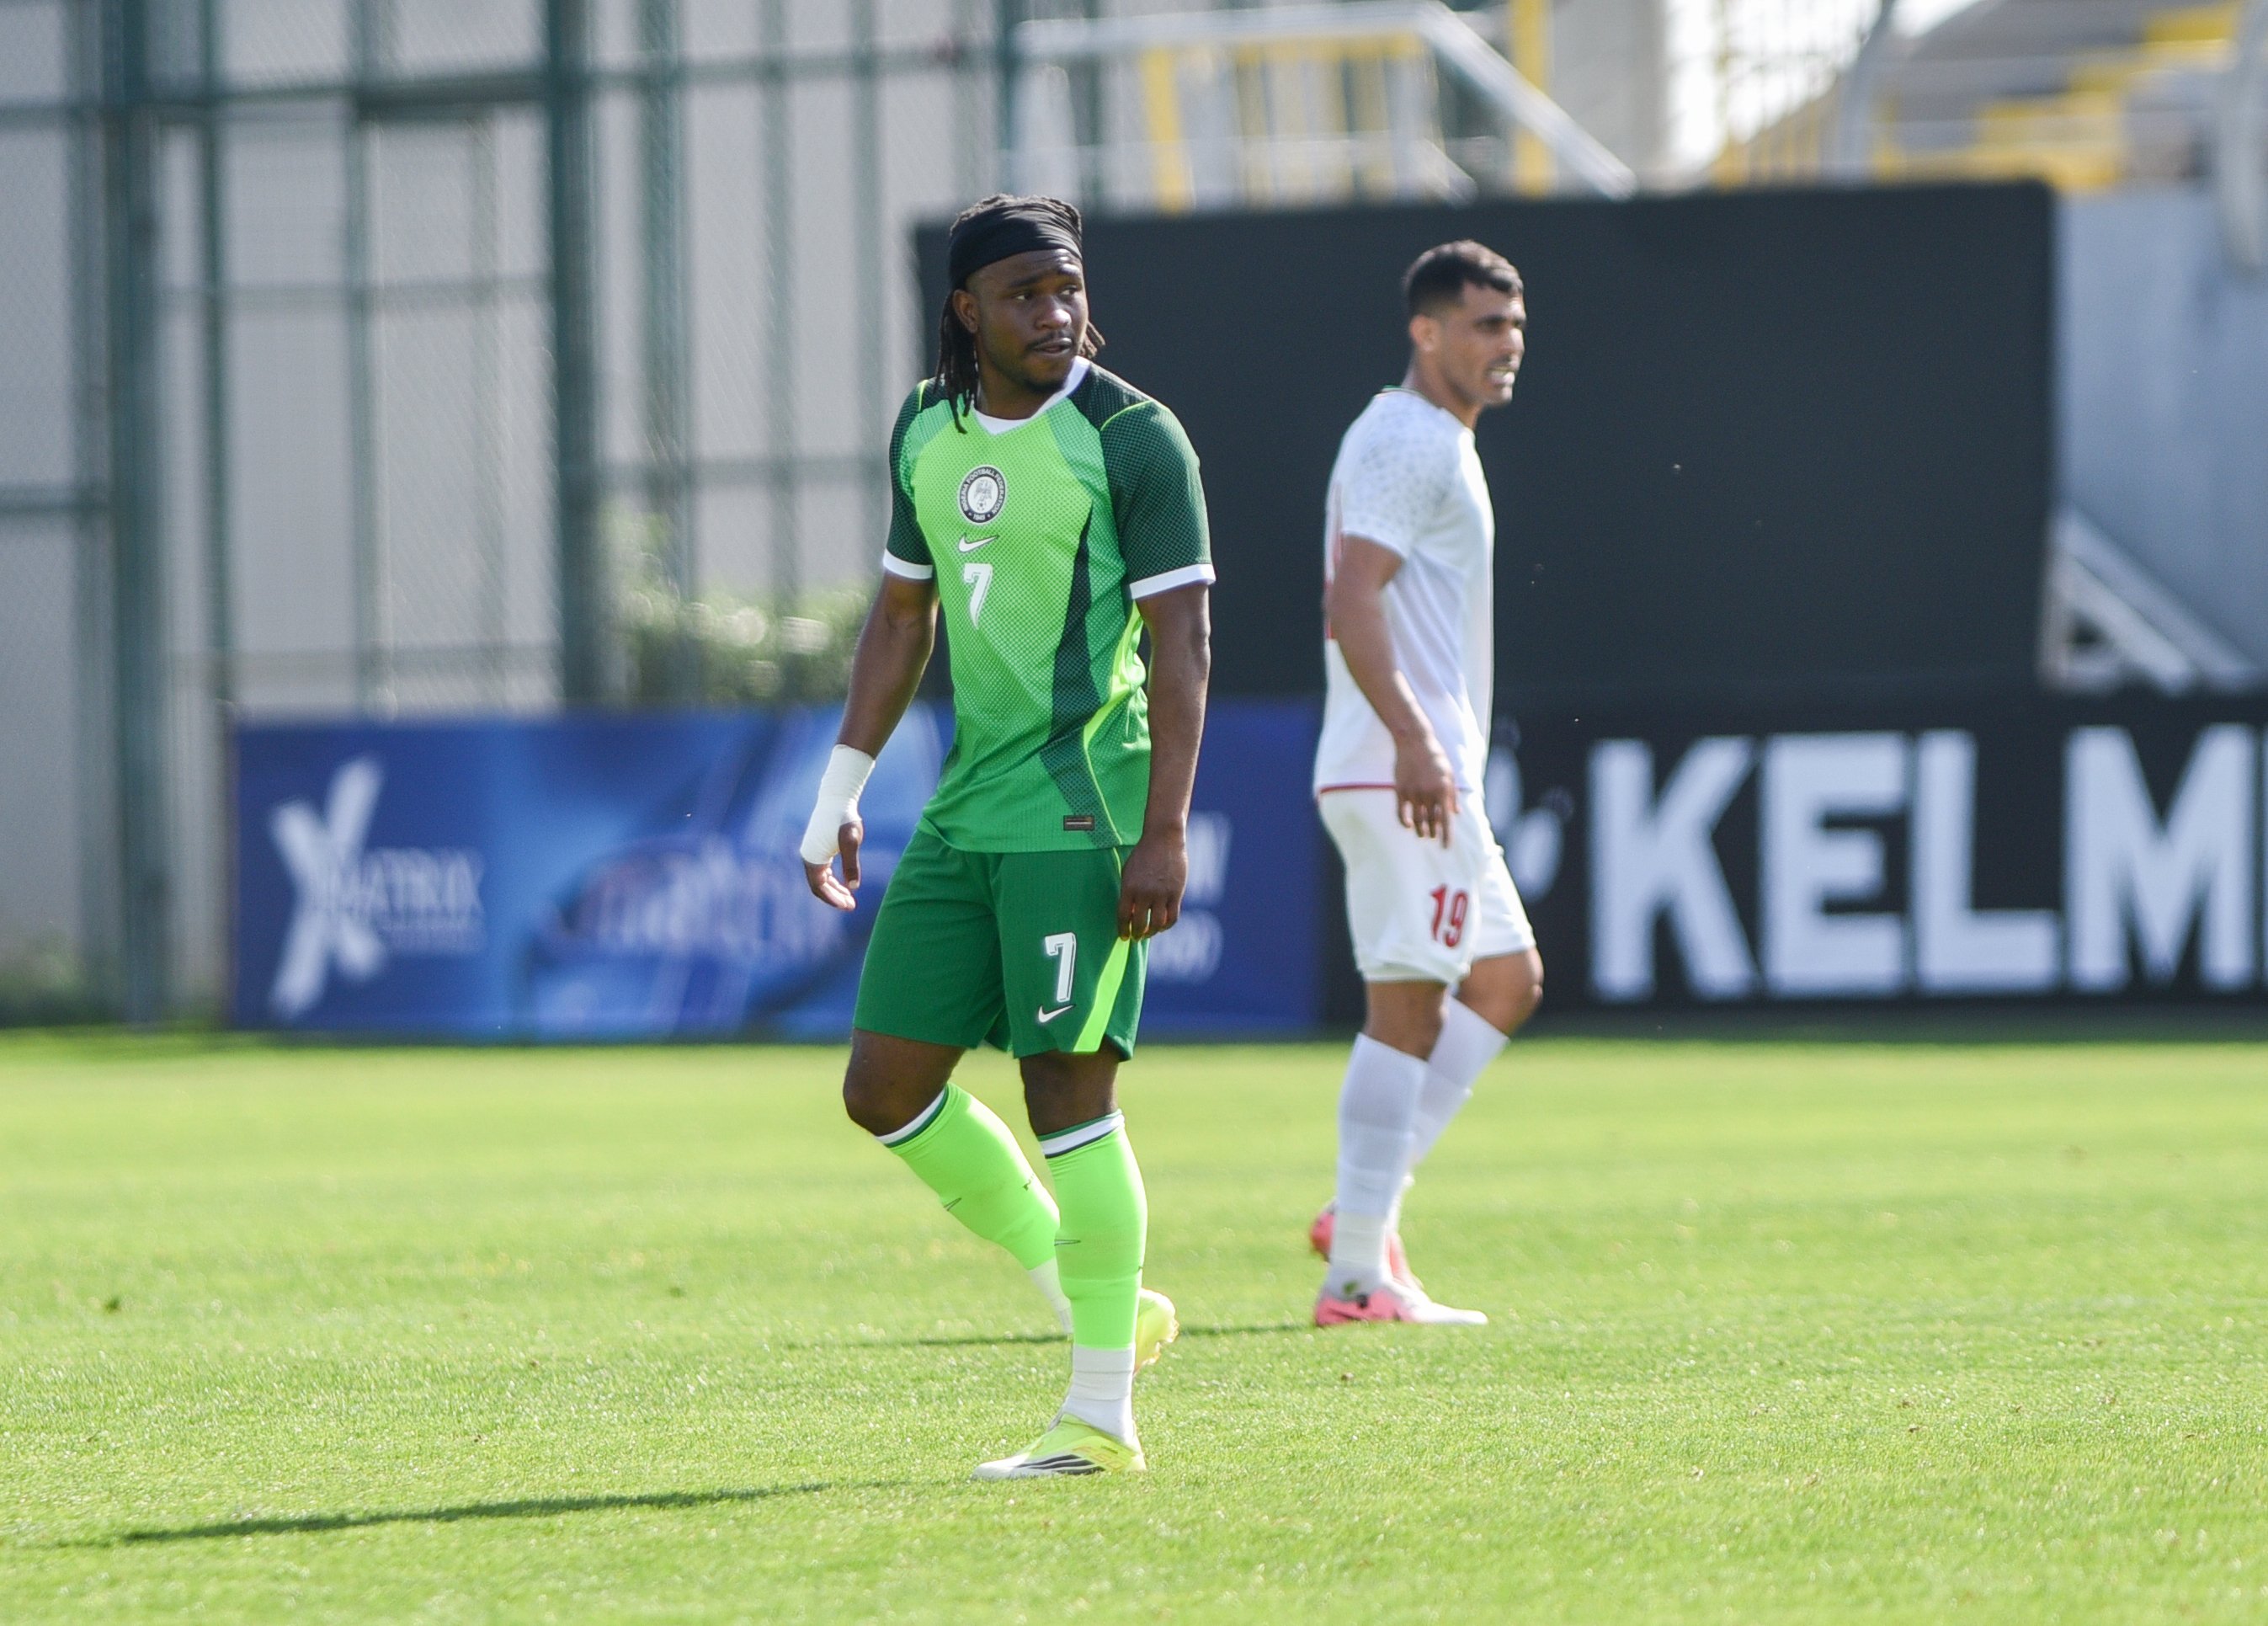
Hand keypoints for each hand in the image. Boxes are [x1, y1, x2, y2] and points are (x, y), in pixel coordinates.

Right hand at [803, 817, 863, 911]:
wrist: (837, 799)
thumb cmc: (845, 819)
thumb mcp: (851, 842)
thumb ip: (851, 865)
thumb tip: (853, 887)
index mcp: (812, 858)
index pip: (819, 888)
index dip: (833, 899)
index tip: (848, 906)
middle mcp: (808, 857)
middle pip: (819, 886)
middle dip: (834, 897)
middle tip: (852, 906)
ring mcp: (811, 852)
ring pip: (820, 879)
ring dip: (834, 889)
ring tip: (850, 898)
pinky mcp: (816, 847)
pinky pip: (821, 870)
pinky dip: (832, 879)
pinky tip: (845, 884)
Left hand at [1117, 829, 1187, 940]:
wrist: (1163, 839)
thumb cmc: (1143, 855)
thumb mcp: (1129, 872)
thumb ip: (1128, 892)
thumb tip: (1131, 914)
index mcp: (1129, 887)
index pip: (1124, 916)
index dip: (1123, 929)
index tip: (1124, 937)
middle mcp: (1145, 892)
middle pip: (1139, 923)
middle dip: (1137, 934)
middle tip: (1136, 937)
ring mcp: (1162, 894)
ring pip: (1156, 924)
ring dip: (1151, 933)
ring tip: (1149, 934)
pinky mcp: (1176, 893)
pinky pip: (1172, 917)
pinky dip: (1167, 925)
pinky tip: (1162, 926)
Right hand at [1393, 727, 1458, 846]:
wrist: (1415, 742)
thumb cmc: (1436, 758)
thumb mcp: (1450, 775)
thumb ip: (1453, 796)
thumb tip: (1457, 814)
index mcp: (1443, 791)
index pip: (1445, 820)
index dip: (1446, 836)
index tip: (1446, 847)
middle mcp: (1428, 794)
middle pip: (1431, 822)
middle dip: (1433, 832)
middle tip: (1433, 836)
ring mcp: (1413, 792)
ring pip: (1416, 820)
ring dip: (1420, 830)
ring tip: (1422, 834)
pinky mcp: (1400, 790)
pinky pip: (1401, 812)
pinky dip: (1404, 822)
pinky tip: (1408, 826)